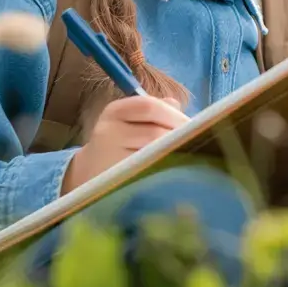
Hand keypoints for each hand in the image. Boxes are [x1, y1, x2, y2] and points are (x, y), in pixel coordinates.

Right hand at [63, 96, 188, 193]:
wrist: (88, 172)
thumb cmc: (121, 144)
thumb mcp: (132, 121)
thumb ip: (157, 111)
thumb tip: (178, 106)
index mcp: (115, 111)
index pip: (148, 106)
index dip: (175, 116)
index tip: (195, 125)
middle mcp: (107, 131)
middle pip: (154, 133)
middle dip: (180, 139)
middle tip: (199, 145)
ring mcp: (108, 158)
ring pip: (151, 155)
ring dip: (174, 156)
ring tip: (191, 159)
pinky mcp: (113, 180)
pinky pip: (145, 174)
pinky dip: (162, 172)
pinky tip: (174, 174)